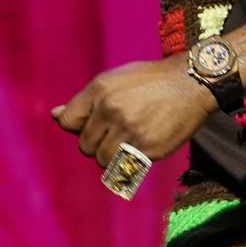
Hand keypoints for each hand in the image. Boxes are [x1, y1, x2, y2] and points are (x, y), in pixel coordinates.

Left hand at [52, 57, 217, 166]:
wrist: (191, 82)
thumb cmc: (151, 81)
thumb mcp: (115, 79)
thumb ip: (86, 100)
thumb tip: (54, 115)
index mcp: (100, 90)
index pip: (67, 121)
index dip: (79, 127)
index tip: (95, 125)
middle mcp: (111, 110)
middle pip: (85, 145)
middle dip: (98, 143)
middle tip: (118, 132)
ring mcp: (130, 130)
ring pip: (103, 160)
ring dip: (113, 156)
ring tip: (129, 142)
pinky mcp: (148, 148)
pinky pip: (125, 167)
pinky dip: (130, 163)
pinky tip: (144, 146)